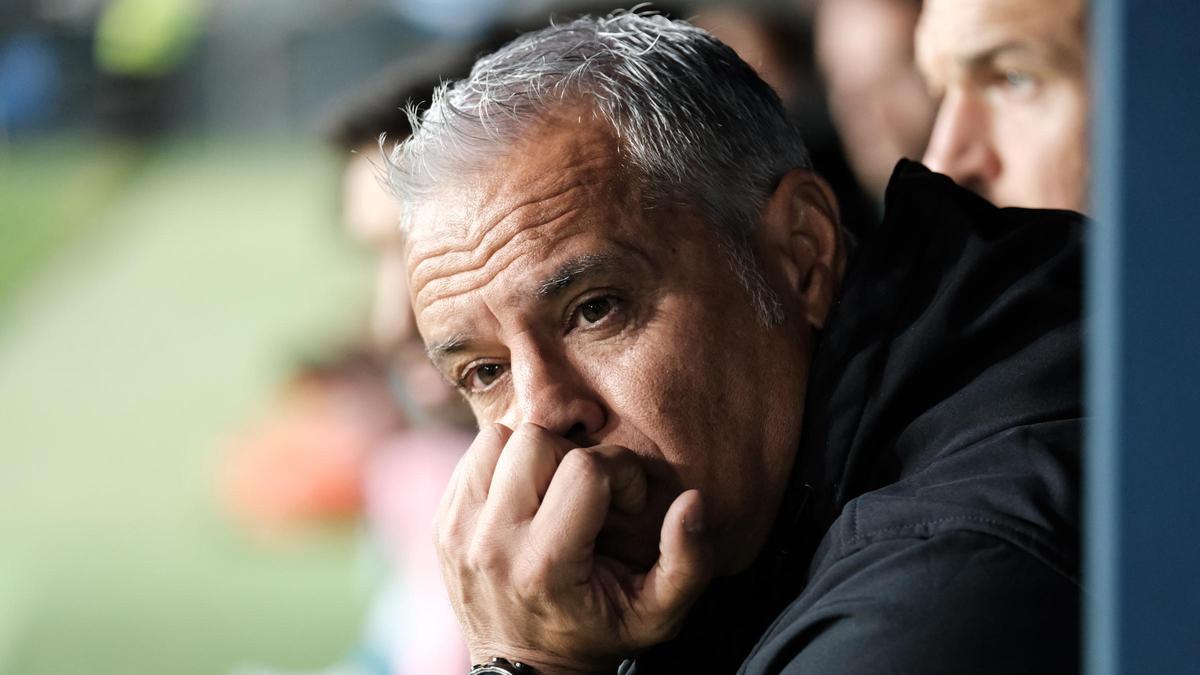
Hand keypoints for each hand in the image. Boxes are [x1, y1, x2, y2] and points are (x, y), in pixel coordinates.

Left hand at [434, 422, 713, 673]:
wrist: (525, 672)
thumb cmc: (597, 635)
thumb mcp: (656, 615)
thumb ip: (687, 561)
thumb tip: (692, 500)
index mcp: (543, 565)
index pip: (585, 470)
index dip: (620, 471)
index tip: (628, 501)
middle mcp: (491, 543)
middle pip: (535, 442)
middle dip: (574, 455)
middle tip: (589, 491)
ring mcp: (458, 531)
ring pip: (497, 439)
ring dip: (533, 453)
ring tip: (553, 488)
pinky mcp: (440, 523)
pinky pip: (473, 456)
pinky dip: (503, 464)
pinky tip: (525, 496)